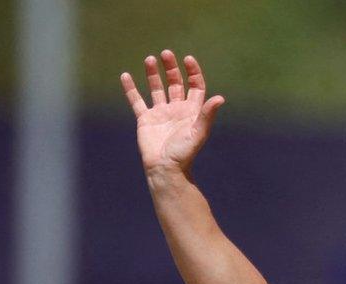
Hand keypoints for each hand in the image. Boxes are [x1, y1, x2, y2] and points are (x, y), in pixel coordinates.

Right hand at [121, 51, 223, 176]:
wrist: (165, 168)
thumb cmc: (184, 153)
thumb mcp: (198, 132)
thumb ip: (206, 115)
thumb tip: (220, 98)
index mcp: (192, 111)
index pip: (195, 87)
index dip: (193, 73)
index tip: (187, 59)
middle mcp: (177, 109)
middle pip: (176, 83)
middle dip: (172, 68)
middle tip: (166, 53)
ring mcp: (160, 113)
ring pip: (157, 88)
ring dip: (153, 74)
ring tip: (150, 59)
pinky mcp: (145, 119)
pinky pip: (137, 100)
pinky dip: (131, 89)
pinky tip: (125, 76)